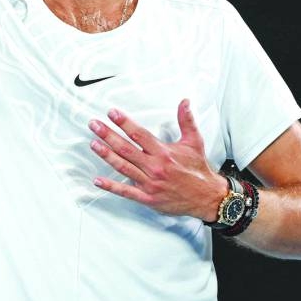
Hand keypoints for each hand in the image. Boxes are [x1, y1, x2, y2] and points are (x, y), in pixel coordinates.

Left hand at [89, 99, 226, 221]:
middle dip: (108, 135)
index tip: (112, 113)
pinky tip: (98, 180)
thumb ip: (186, 121)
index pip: (139, 134)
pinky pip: (126, 192)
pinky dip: (111, 186)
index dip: (124, 122)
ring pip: (123, 167)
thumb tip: (184, 102)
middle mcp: (155, 167)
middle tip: (94, 125)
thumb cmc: (198, 169)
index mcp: (164, 152)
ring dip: (106, 155)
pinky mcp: (148, 198)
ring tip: (93, 144)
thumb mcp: (194, 142)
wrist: (207, 197)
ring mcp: (150, 183)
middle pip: (126, 148)